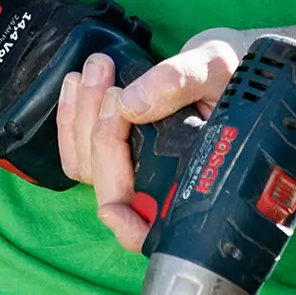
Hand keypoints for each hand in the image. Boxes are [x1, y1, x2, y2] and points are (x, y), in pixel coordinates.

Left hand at [56, 29, 248, 252]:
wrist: (220, 65)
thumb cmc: (225, 75)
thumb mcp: (213, 69)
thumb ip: (179, 83)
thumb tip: (131, 104)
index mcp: (193, 181)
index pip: (156, 229)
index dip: (131, 229)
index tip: (114, 209)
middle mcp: (160, 184)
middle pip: (111, 188)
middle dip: (101, 133)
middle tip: (107, 78)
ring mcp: (132, 168)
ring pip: (88, 167)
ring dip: (81, 118)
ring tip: (96, 71)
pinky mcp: (113, 148)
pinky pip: (77, 149)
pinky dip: (70, 118)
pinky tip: (76, 85)